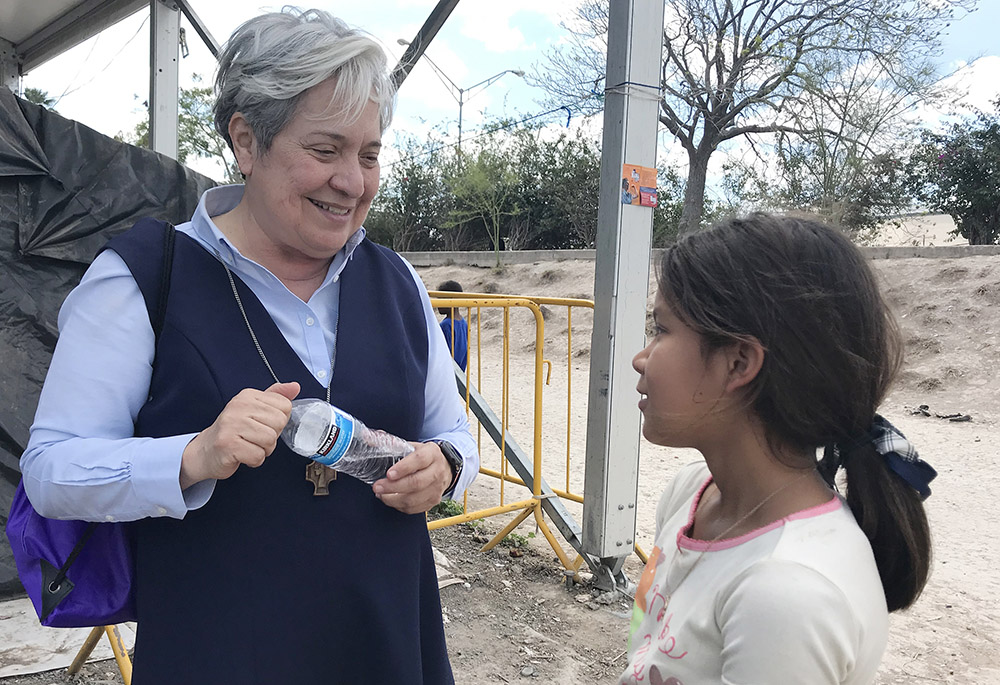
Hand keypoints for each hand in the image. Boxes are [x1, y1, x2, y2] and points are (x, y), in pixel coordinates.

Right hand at [180, 381, 299, 488]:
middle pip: (279, 423)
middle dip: (271, 437)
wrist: (205, 452)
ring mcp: (231, 425)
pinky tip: (242, 455)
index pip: (285, 406)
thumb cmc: (233, 432)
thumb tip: (295, 386)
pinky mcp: (228, 445)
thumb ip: (275, 397)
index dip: (277, 422)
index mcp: (247, 396)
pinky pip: (258, 456)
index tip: (261, 425)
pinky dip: (254, 460)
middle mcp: (238, 406)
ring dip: (263, 450)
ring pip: (270, 440)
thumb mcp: (254, 409)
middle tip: (253, 438)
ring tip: (248, 446)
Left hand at [371, 442, 453, 514]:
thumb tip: (365, 437)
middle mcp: (437, 471)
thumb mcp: (411, 446)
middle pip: (416, 482)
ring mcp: (436, 488)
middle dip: (393, 487)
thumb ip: (389, 443)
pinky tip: (390, 500)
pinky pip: (414, 508)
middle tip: (377, 487)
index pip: (419, 460)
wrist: (444, 467)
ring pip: (413, 499)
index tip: (389, 474)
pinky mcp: (433, 501)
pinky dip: (399, 506)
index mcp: (432, 453)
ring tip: (380, 494)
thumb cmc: (424, 457)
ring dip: (393, 499)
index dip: (403, 468)